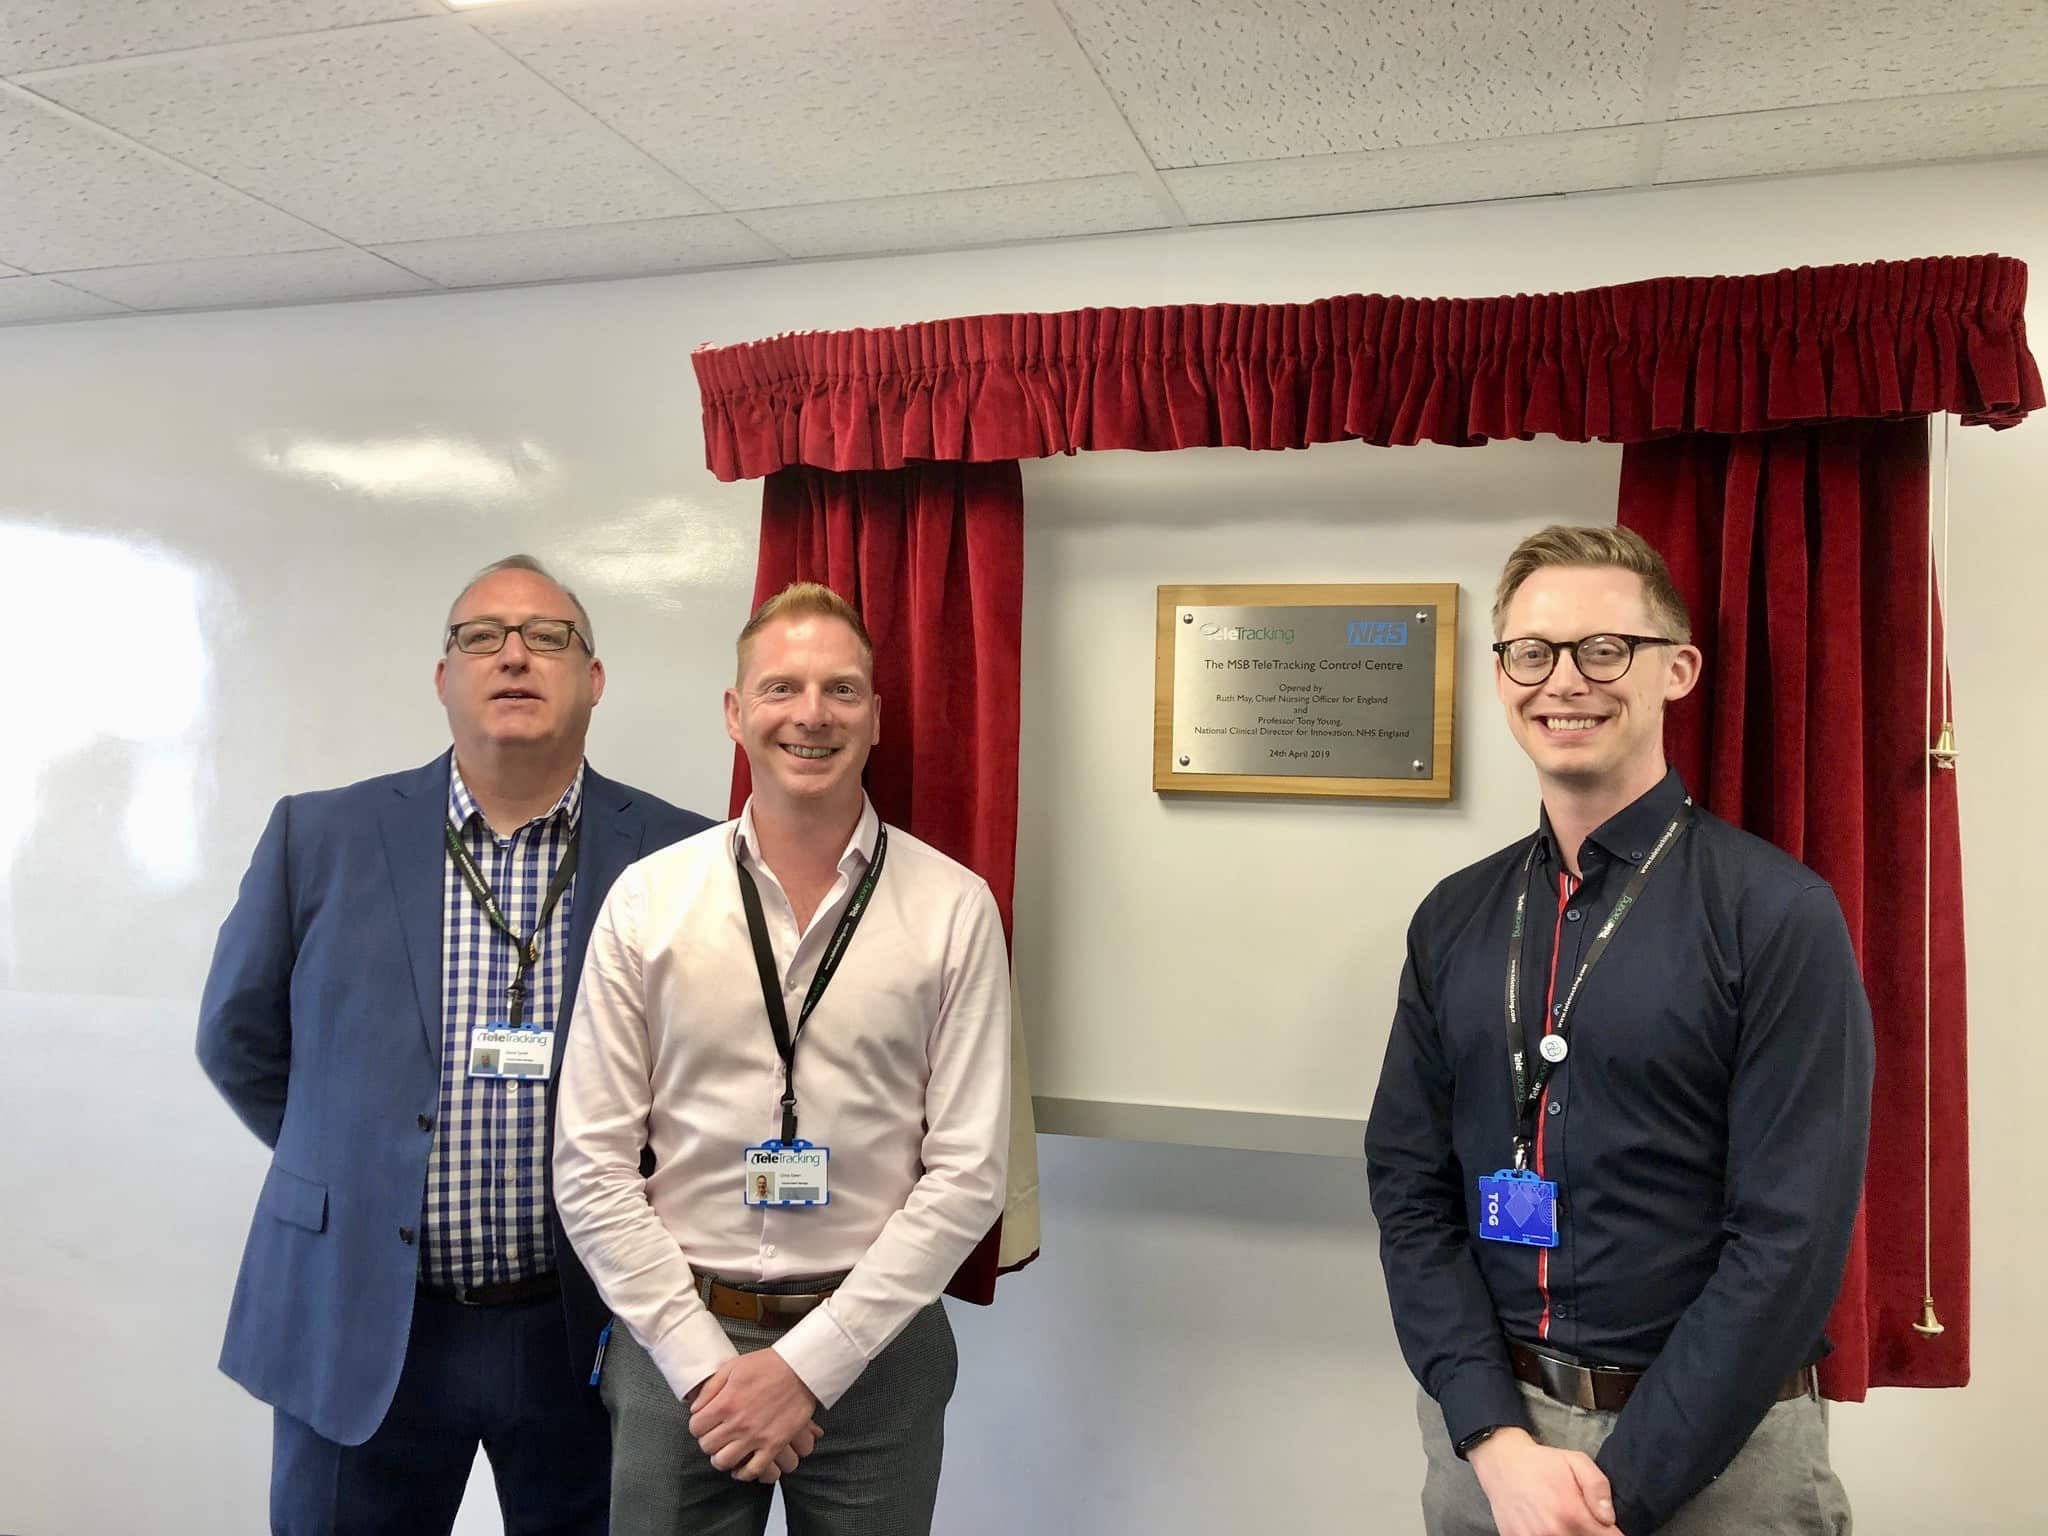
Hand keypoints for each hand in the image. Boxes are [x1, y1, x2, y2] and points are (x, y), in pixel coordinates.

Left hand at [688, 1351, 823, 1482]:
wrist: (801, 1370)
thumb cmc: (769, 1365)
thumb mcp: (733, 1366)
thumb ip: (710, 1388)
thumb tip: (695, 1408)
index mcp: (725, 1403)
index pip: (696, 1427)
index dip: (698, 1425)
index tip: (704, 1423)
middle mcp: (738, 1423)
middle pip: (707, 1446)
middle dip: (708, 1441)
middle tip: (716, 1436)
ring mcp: (756, 1436)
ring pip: (725, 1462)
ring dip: (722, 1458)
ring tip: (727, 1450)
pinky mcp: (774, 1445)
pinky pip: (753, 1470)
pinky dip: (743, 1473)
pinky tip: (741, 1467)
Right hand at [1469, 1427, 1619, 1535]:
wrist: (1501, 1462)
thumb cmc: (1542, 1463)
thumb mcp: (1577, 1461)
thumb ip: (1598, 1487)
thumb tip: (1609, 1519)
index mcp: (1572, 1515)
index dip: (1611, 1533)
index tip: (1606, 1526)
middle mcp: (1554, 1533)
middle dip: (1590, 1534)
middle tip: (1582, 1521)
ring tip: (1562, 1521)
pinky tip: (1545, 1525)